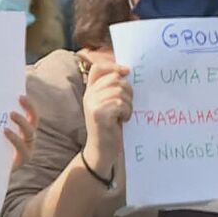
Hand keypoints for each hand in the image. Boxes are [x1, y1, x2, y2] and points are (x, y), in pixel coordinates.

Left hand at [5, 95, 36, 169]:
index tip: (20, 96)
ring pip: (29, 135)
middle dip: (28, 111)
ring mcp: (25, 152)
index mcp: (23, 132)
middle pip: (33, 123)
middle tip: (15, 106)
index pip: (31, 116)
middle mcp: (27, 141)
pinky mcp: (19, 162)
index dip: (29, 106)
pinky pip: (22, 149)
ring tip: (9, 118)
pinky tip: (5, 132)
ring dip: (21, 124)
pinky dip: (14, 139)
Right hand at [78, 49, 131, 173]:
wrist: (101, 150)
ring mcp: (92, 105)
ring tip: (124, 114)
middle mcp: (88, 96)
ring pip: (119, 92)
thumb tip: (126, 71)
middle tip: (127, 104)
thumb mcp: (108, 105)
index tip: (127, 72)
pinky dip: (126, 112)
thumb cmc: (110, 127)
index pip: (98, 68)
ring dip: (128, 104)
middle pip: (114, 79)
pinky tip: (123, 120)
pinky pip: (120, 104)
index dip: (113, 66)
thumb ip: (112, 89)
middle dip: (127, 90)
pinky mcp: (99, 114)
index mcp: (90, 91)